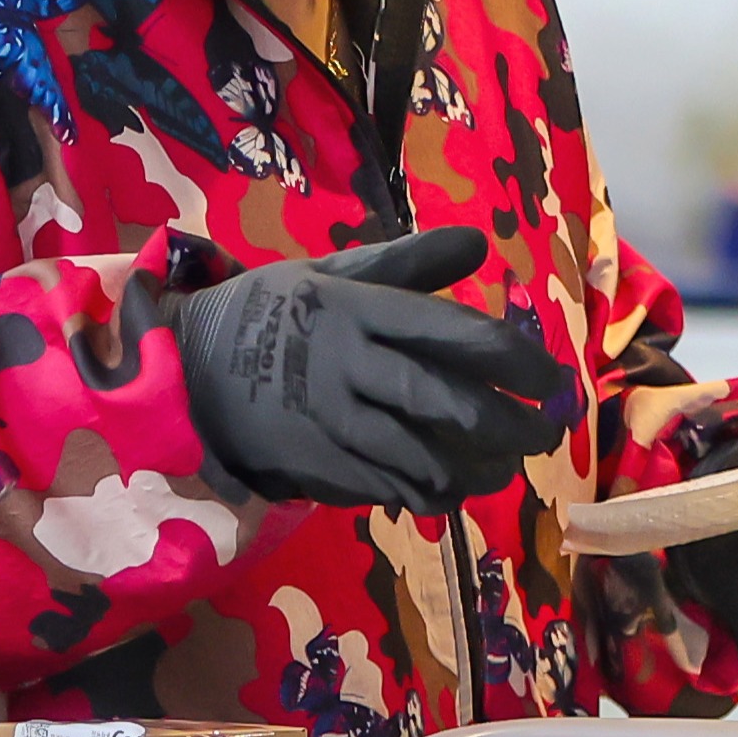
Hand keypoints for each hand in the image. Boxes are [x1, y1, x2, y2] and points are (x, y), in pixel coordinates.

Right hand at [163, 225, 573, 513]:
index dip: (516, 359)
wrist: (183, 368)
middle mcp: (344, 362)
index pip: (453, 332)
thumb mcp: (330, 273)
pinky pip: (383, 487)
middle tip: (545, 433)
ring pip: (418, 453)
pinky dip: (426, 493)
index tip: (554, 378)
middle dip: (507, 423)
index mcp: (355, 307)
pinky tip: (452, 490)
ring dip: (474, 468)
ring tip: (506, 468)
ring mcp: (325, 418)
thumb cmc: (270, 314)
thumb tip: (479, 243)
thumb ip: (407, 264)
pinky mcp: (310, 463)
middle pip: (442, 399)